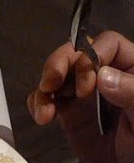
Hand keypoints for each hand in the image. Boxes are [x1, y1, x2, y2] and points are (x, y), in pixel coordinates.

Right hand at [27, 31, 133, 162]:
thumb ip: (131, 92)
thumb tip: (102, 75)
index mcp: (130, 67)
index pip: (106, 46)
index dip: (91, 58)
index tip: (86, 87)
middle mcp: (104, 75)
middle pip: (76, 54)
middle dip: (58, 65)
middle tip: (50, 83)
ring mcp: (84, 96)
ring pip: (57, 77)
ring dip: (44, 90)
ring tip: (44, 114)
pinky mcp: (69, 117)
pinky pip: (49, 102)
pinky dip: (38, 104)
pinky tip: (41, 117)